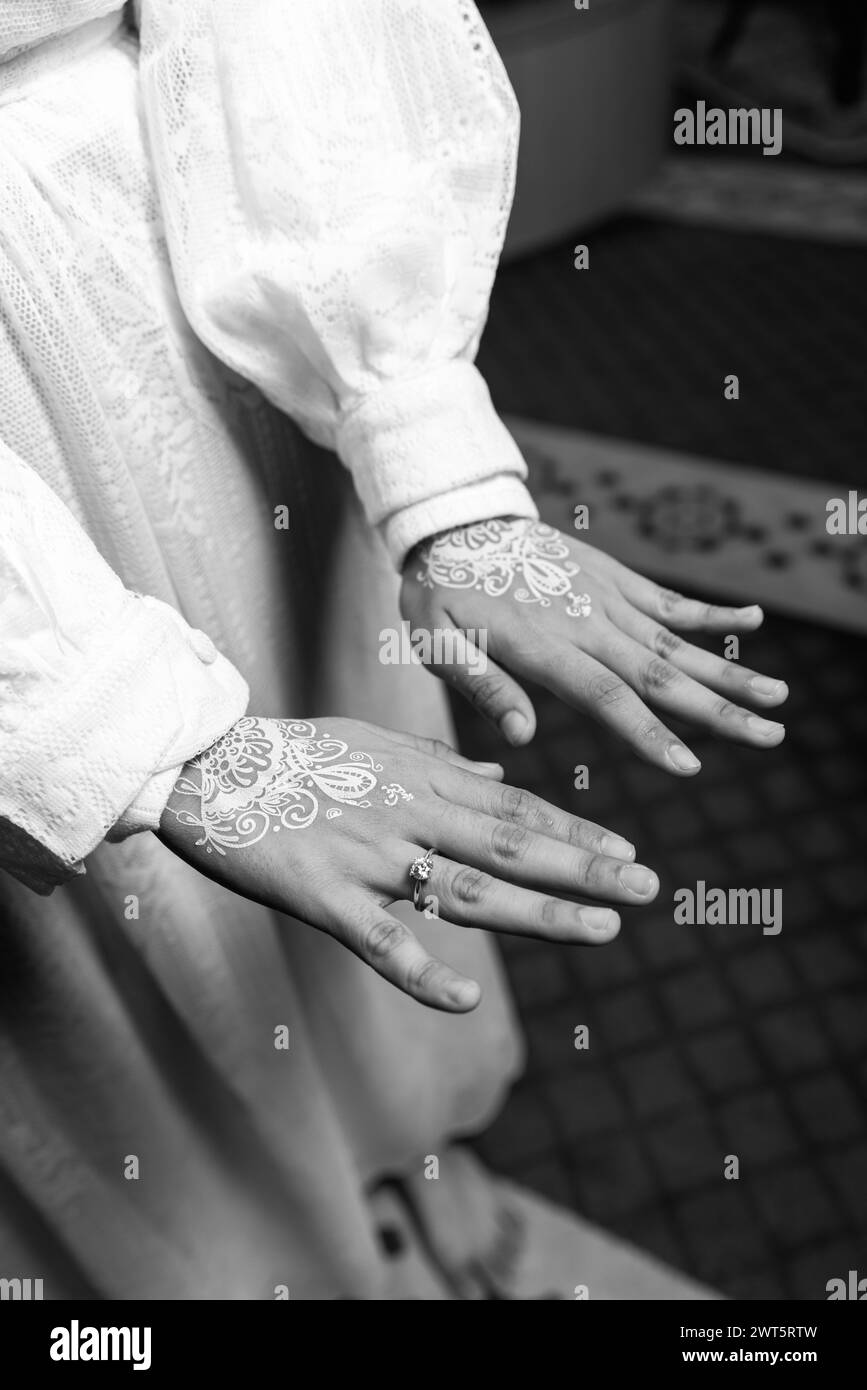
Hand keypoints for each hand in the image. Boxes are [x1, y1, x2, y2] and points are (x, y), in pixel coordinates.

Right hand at [159, 715, 659, 1010]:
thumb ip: (441, 759)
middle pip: (510, 844)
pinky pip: (379, 941)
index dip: (573, 829)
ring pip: (467, 889)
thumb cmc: (292, 753)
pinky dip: (422, 970)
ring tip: (602, 928)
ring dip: (540, 911)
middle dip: (583, 866)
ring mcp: (369, 856)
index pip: (514, 807)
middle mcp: (409, 814)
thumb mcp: (375, 740)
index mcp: (422, 778)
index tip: (626, 848)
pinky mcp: (324, 894)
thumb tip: (500, 772)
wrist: (208, 764)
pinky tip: (463, 999)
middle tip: (647, 886)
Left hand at [400, 517, 787, 773]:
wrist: (454, 519)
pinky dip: (711, 611)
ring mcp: (606, 596)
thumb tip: (522, 737)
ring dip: (729, 670)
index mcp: (542, 646)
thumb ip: (481, 687)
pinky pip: (669, 599)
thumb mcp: (436, 644)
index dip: (647, 732)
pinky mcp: (614, 576)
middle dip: (718, 709)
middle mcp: (585, 622)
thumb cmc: (440, 593)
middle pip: (659, 674)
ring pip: (676, 642)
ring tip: (780, 695)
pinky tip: (755, 620)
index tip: (688, 765)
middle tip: (770, 734)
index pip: (605, 696)